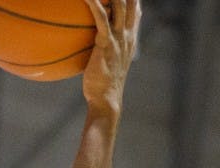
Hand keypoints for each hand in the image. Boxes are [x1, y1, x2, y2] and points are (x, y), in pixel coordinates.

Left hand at [82, 0, 140, 115]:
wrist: (106, 99)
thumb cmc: (100, 86)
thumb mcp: (105, 66)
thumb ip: (101, 53)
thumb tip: (89, 50)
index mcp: (130, 39)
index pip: (136, 13)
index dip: (134, 0)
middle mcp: (128, 35)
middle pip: (131, 3)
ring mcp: (119, 38)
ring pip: (120, 5)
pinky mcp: (107, 42)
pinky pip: (101, 17)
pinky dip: (95, 4)